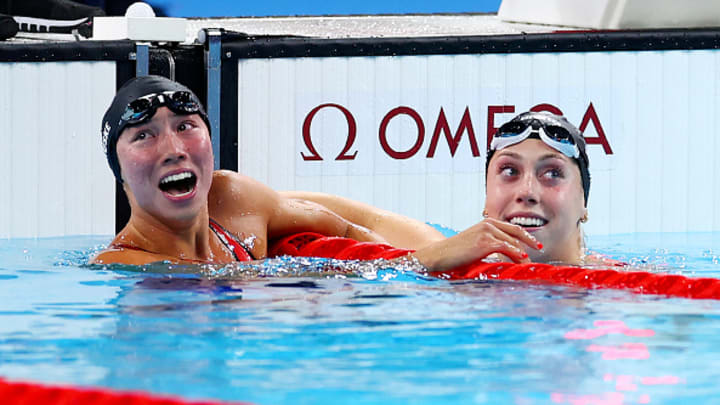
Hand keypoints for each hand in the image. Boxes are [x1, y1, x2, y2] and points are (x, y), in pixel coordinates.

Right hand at [412, 218, 541, 271]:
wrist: (439, 254)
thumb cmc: (456, 253)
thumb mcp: (476, 245)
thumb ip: (491, 245)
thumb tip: (507, 256)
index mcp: (487, 223)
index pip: (513, 228)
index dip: (526, 236)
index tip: (535, 245)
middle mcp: (489, 224)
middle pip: (517, 232)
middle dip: (530, 242)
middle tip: (540, 250)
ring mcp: (487, 232)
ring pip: (513, 241)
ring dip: (523, 253)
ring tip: (530, 263)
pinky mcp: (485, 242)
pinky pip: (506, 247)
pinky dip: (516, 254)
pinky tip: (522, 260)